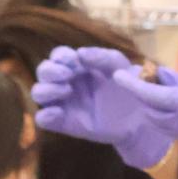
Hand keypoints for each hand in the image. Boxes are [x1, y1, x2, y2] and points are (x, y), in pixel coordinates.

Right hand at [31, 47, 172, 169]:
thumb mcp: (120, 66)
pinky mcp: (65, 123)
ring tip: (66, 91)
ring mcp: (64, 103)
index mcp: (77, 66)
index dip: (61, 56)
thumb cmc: (128, 87)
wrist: (139, 118)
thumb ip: (102, 57)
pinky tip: (58, 113)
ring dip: (46, 90)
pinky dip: (44, 116)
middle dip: (50, 71)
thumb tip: (80, 54)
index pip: (58, 56)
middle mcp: (66, 82)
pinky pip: (43, 119)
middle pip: (43, 72)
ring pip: (38, 93)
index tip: (73, 61)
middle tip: (67, 75)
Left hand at [111, 63, 177, 163]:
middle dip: (141, 94)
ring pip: (159, 122)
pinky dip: (163, 113)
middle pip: (150, 112)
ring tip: (153, 86)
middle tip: (139, 75)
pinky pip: (171, 127)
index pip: (152, 96)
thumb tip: (161, 78)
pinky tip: (168, 99)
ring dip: (151, 106)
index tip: (119, 75)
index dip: (133, 85)